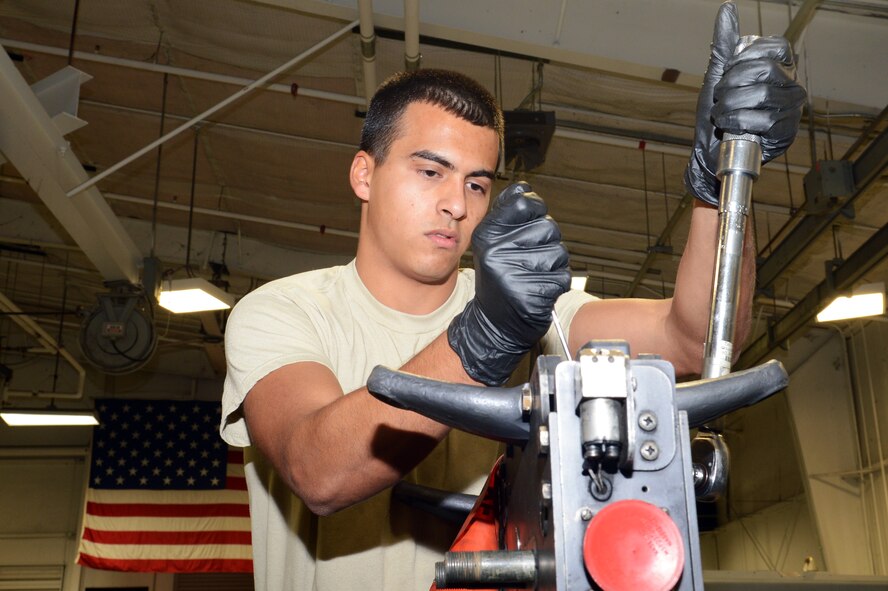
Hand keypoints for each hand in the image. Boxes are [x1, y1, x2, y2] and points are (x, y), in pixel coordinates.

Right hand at [448, 182, 569, 385]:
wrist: (493, 323)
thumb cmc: (499, 277)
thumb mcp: (493, 241)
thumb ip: (508, 213)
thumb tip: (524, 188)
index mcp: (487, 234)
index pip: (525, 203)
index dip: (536, 210)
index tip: (529, 223)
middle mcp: (496, 252)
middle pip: (548, 227)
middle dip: (547, 242)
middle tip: (529, 258)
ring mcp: (513, 275)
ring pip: (559, 253)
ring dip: (554, 265)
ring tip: (534, 275)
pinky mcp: (531, 296)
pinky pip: (562, 277)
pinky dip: (556, 284)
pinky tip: (538, 290)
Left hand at [684, 2, 806, 205]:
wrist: (707, 153)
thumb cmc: (714, 115)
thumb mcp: (716, 77)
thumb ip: (725, 45)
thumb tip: (726, 9)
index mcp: (777, 70)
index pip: (776, 47)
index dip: (745, 60)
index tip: (728, 75)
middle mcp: (790, 87)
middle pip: (765, 70)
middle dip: (731, 84)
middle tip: (719, 98)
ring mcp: (791, 110)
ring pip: (763, 94)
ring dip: (730, 105)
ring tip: (720, 114)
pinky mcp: (786, 133)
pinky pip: (764, 120)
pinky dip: (737, 122)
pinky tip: (728, 127)